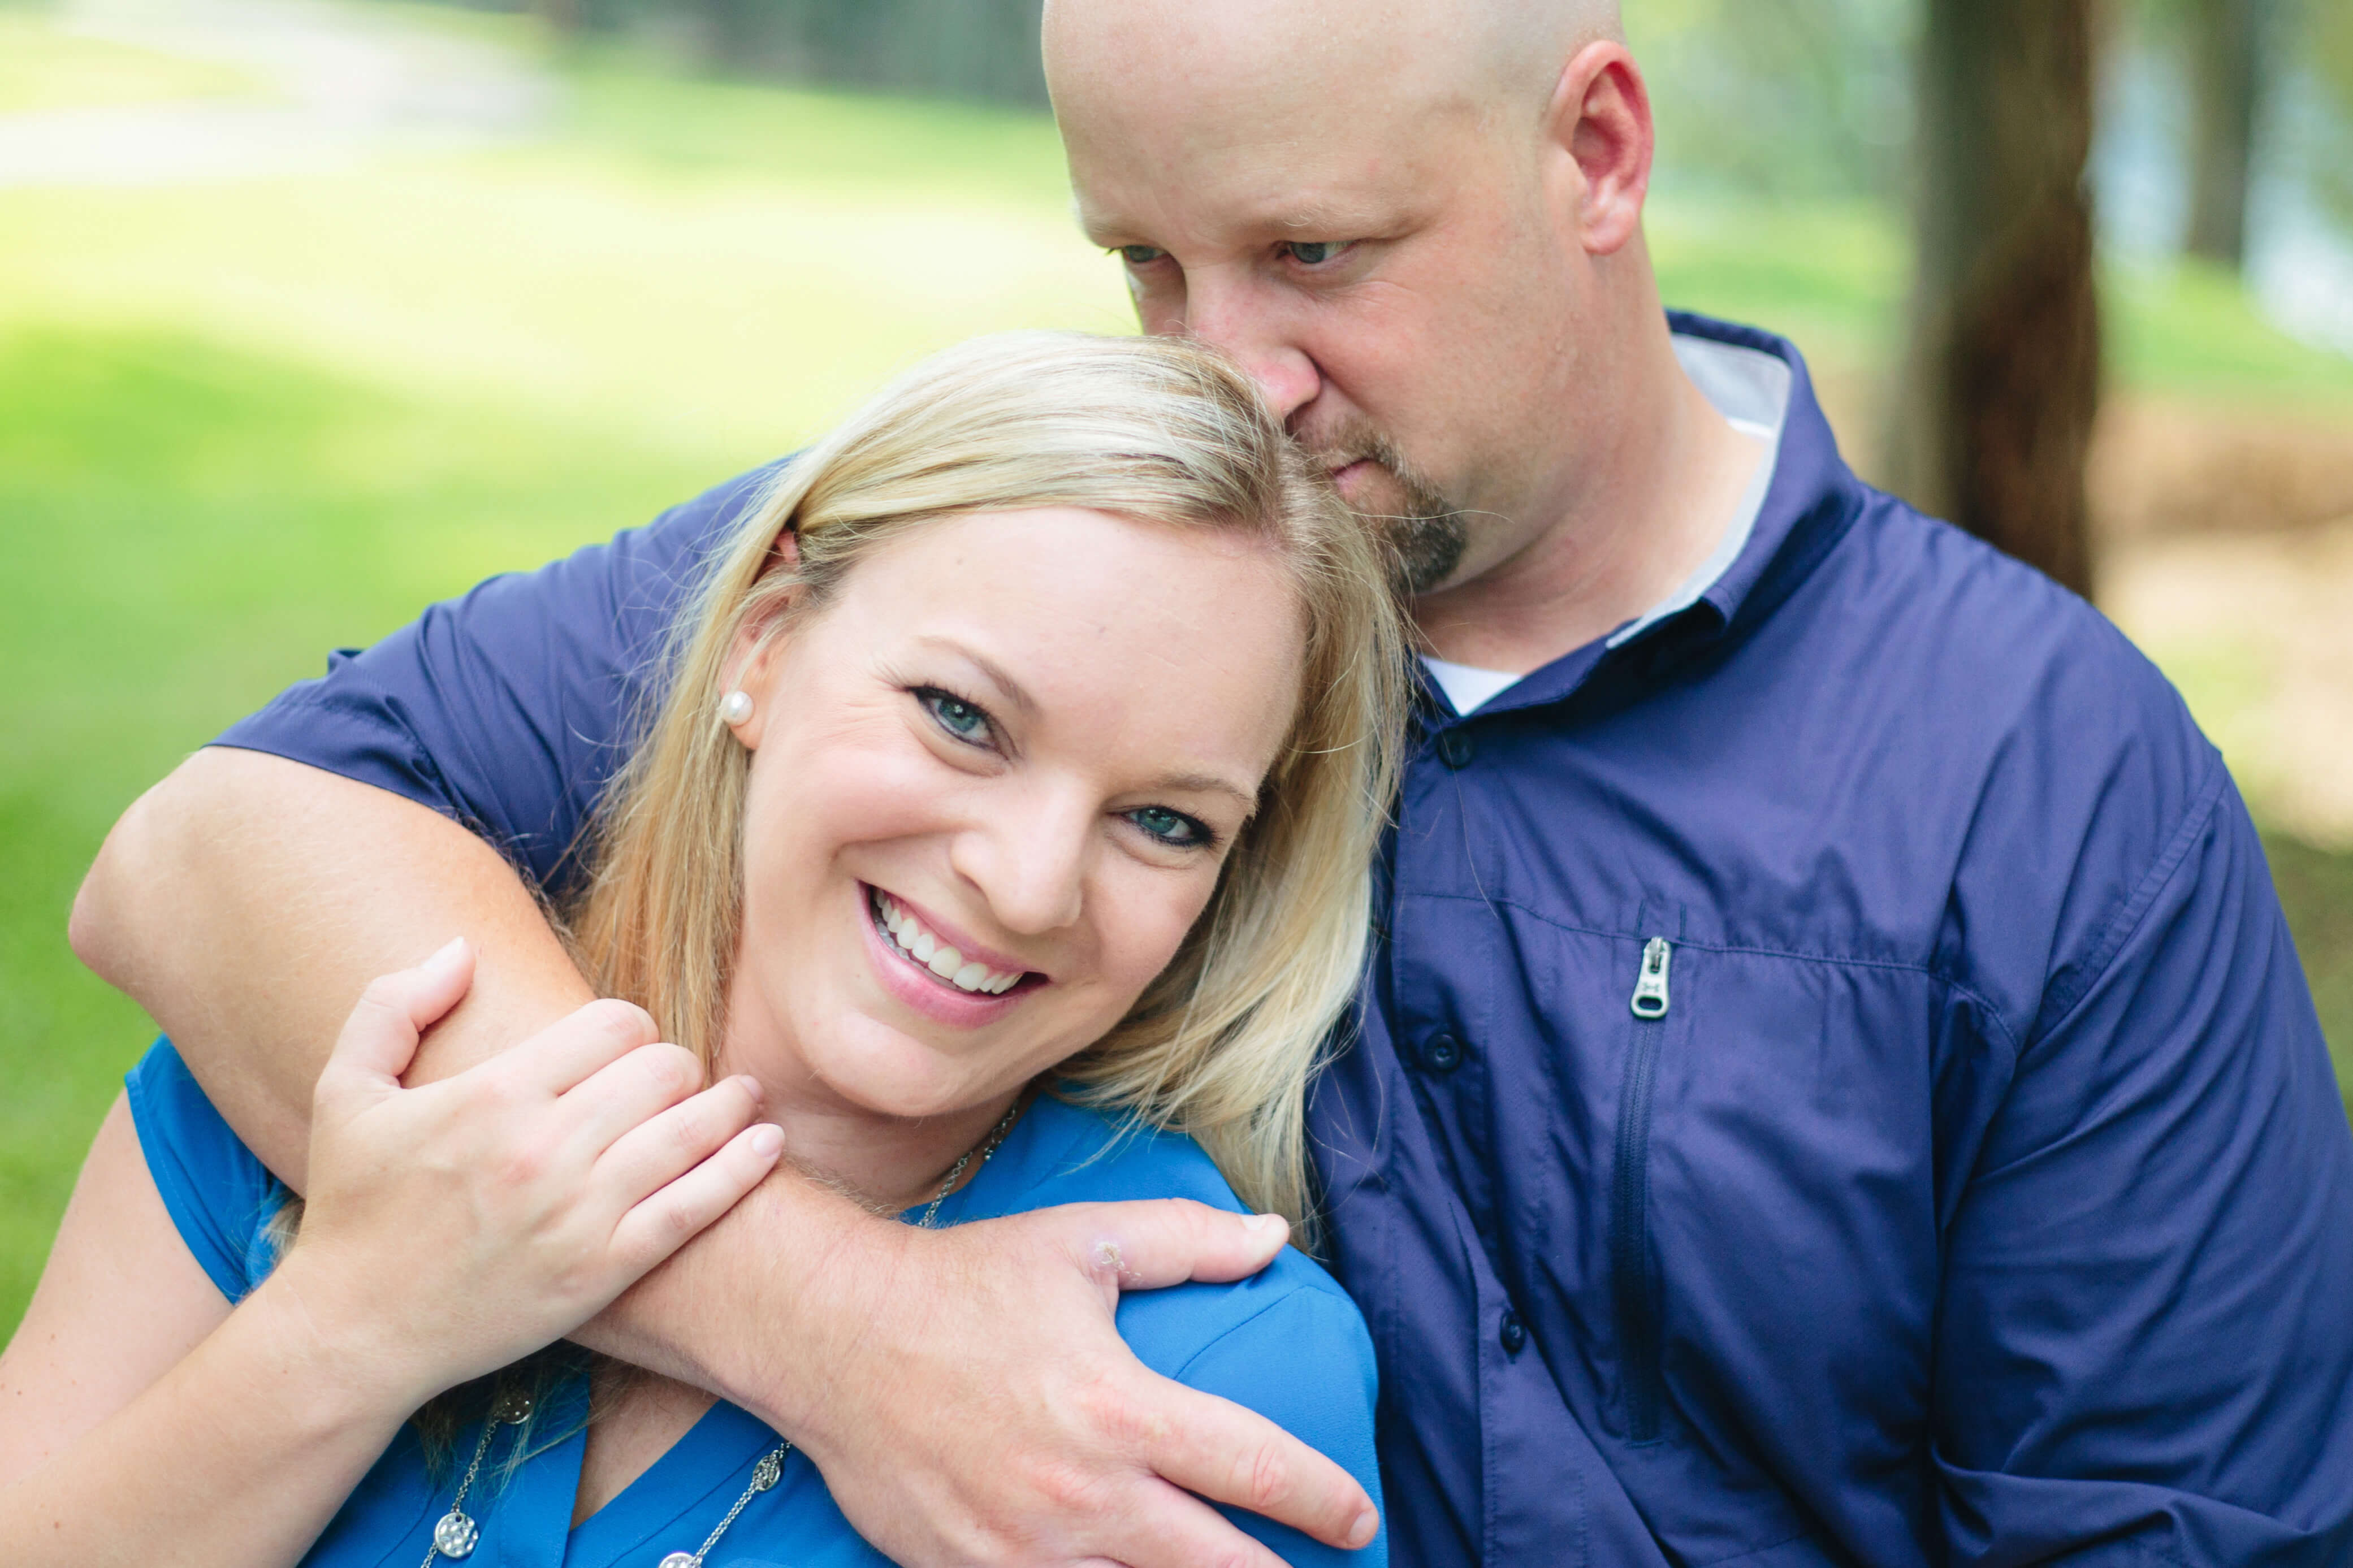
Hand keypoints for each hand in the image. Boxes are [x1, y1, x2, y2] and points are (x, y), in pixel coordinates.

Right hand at [270, 939, 783, 1406]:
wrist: (352, 1333)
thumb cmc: (353, 1208)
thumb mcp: (346, 1092)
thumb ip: (394, 1005)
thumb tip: (462, 949)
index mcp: (491, 1094)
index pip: (614, 1023)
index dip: (631, 1024)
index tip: (626, 1043)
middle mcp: (541, 1149)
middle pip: (662, 1069)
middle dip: (676, 1064)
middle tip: (674, 1078)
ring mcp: (577, 1213)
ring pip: (690, 1130)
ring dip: (728, 1105)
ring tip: (745, 1097)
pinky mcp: (602, 1271)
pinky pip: (694, 1207)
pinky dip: (741, 1169)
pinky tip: (767, 1144)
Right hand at [769, 1199, 1381, 1566]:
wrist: (833, 1336)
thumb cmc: (965, 1283)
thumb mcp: (1082, 1242)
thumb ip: (1187, 1241)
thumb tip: (1274, 1236)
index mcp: (1119, 1408)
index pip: (1256, 1467)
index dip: (1326, 1500)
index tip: (1362, 1517)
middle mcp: (1081, 1493)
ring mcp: (1023, 1549)